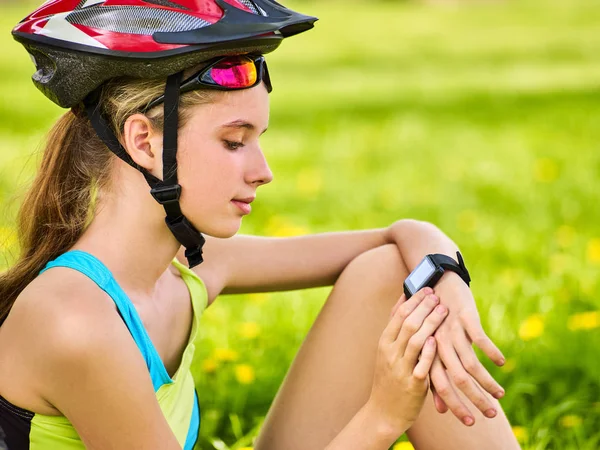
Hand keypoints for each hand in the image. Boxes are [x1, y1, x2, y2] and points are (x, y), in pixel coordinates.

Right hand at [367, 287, 448, 436]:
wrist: (382, 413)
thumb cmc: (389, 379)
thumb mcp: (387, 352)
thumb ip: (396, 330)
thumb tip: (403, 301)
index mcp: (384, 343)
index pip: (398, 315)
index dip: (413, 300)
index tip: (426, 288)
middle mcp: (390, 353)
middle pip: (407, 323)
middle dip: (423, 307)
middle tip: (437, 294)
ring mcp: (401, 368)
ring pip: (415, 340)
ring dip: (429, 323)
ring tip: (443, 310)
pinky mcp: (413, 384)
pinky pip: (421, 364)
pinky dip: (428, 351)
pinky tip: (437, 339)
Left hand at [428, 273, 505, 425]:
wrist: (436, 282)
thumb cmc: (435, 322)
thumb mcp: (434, 349)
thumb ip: (436, 379)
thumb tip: (441, 411)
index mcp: (430, 353)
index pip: (441, 387)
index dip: (455, 406)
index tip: (470, 423)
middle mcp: (439, 344)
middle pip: (457, 379)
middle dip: (475, 399)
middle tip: (490, 415)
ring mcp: (452, 331)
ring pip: (470, 363)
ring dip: (487, 381)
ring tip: (500, 395)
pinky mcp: (465, 316)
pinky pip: (479, 338)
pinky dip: (491, 351)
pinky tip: (501, 362)